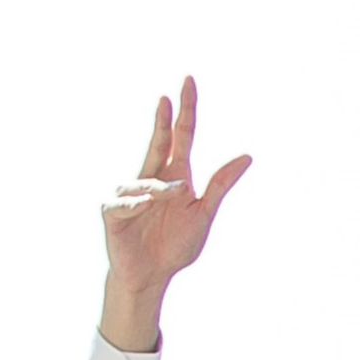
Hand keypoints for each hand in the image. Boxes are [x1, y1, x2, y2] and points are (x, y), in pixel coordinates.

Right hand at [97, 79, 251, 351]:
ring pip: (148, 179)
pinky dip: (139, 204)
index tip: (188, 83)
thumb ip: (221, 184)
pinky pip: (126, 202)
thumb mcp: (205, 212)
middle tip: (169, 95)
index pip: (181, 137)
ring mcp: (130, 192)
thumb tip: (246, 156)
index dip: (185, 112)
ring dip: (165, 189)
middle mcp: (152, 178)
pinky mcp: (113, 211)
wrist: (153, 275)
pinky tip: (146, 207)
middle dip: (164, 119)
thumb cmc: (176, 244)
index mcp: (176, 176)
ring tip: (179, 197)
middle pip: (159, 142)